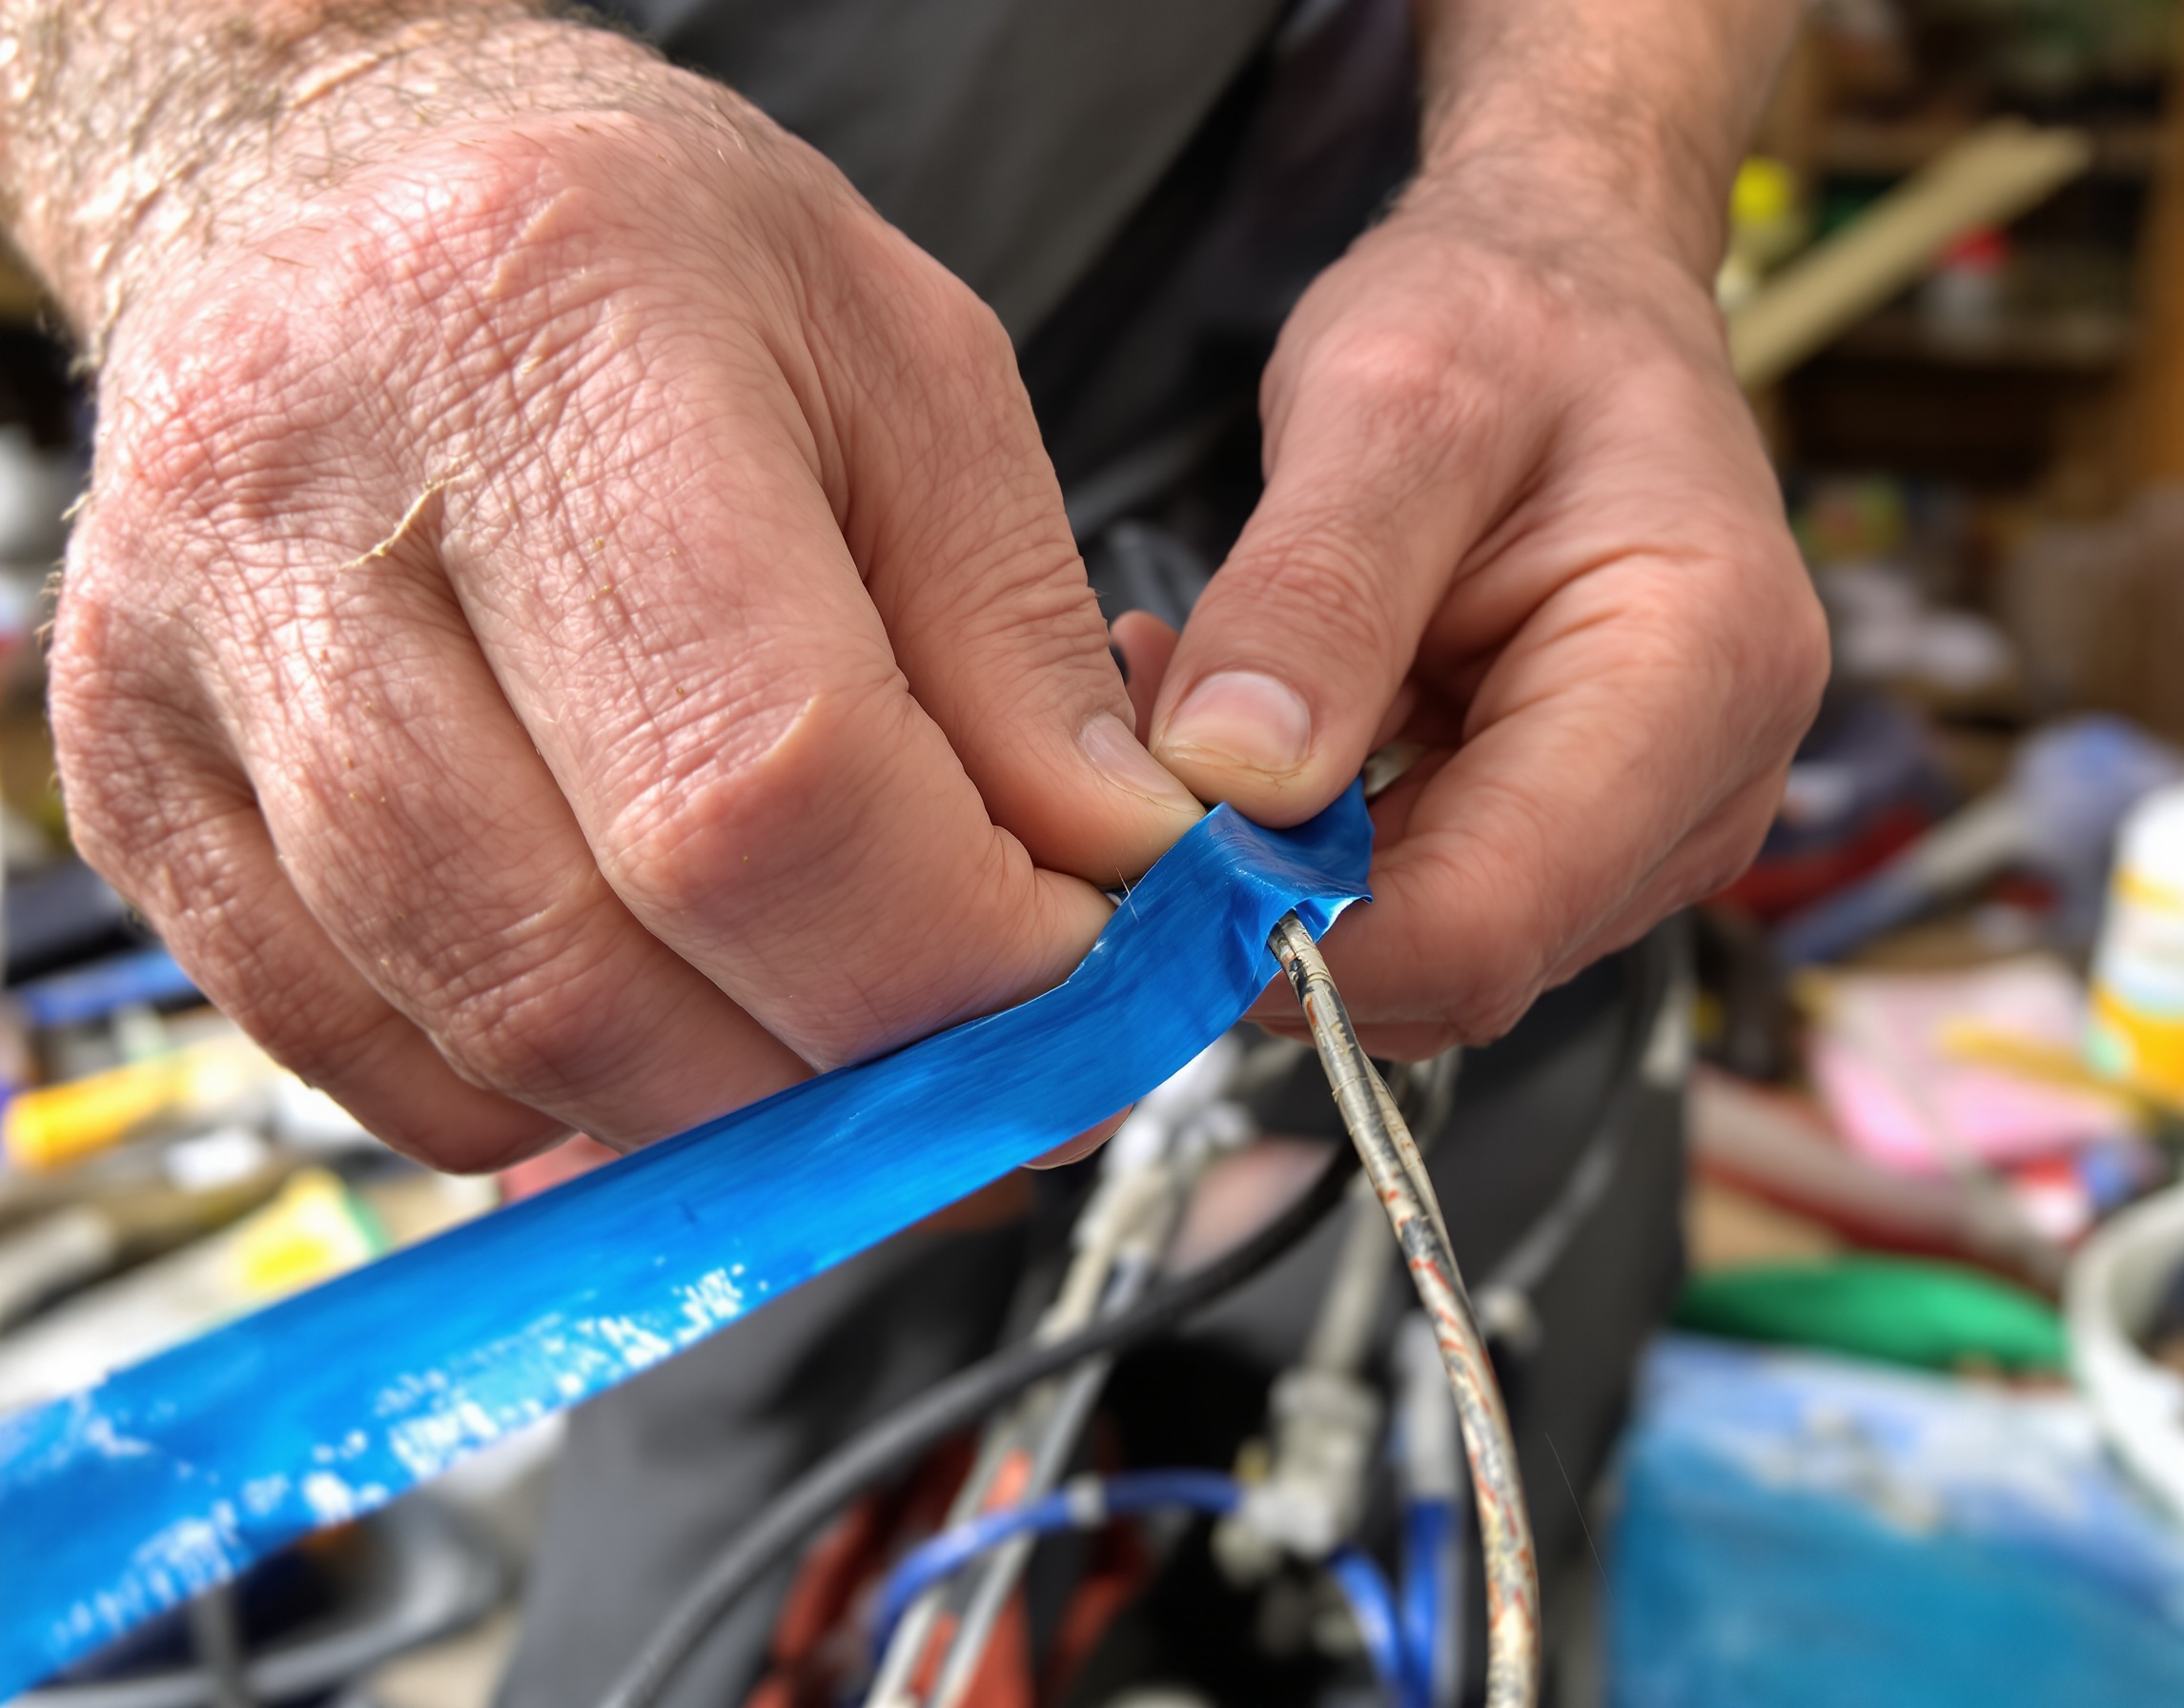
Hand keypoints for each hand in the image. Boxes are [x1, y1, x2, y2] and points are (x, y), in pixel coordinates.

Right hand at [43, 19, 1200, 1167]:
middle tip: (978, 1054)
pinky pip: (366, 1063)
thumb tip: (1108, 883)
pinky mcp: (138, 790)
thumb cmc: (646, 263)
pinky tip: (648, 992)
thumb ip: (1020, 644)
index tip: (1064, 980)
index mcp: (548, 341)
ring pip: (484, 1036)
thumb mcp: (909, 372)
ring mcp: (190, 667)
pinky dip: (554, 1091)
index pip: (759, 778)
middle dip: (846, 1069)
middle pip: (600, 954)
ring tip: (830, 1021)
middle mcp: (308, 509)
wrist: (350, 195)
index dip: (945, 951)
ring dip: (717, 1101)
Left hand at [1131, 167, 1827, 1057]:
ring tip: (1195, 699)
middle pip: (1458, 960)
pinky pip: (1422, 903)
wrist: (1574, 298)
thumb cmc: (1509, 318)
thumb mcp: (1390, 402)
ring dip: (1284, 868)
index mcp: (1697, 675)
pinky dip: (1311, 845)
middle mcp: (1701, 788)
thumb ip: (1314, 592)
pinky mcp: (1579, 837)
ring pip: (1425, 952)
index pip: (1488, 921)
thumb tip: (1232, 782)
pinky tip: (1252, 727)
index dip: (1305, 933)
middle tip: (1149, 738)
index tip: (1158, 858)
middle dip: (1280, 894)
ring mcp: (1645, 829)